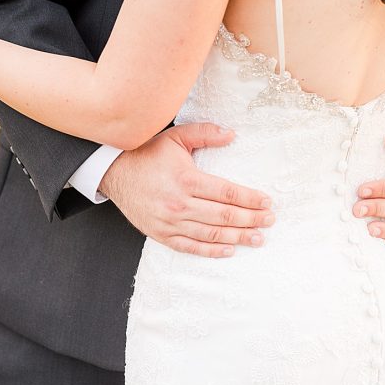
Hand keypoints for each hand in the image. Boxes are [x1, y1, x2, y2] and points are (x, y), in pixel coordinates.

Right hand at [99, 123, 274, 257]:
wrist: (114, 172)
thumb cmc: (147, 153)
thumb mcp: (176, 137)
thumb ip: (205, 133)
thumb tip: (232, 134)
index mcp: (186, 179)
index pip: (227, 193)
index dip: (250, 199)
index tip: (267, 202)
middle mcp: (179, 203)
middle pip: (224, 216)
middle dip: (251, 219)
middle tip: (270, 220)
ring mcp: (170, 222)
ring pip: (211, 234)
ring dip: (238, 237)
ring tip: (258, 238)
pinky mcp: (161, 234)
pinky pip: (190, 247)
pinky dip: (212, 251)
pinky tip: (229, 249)